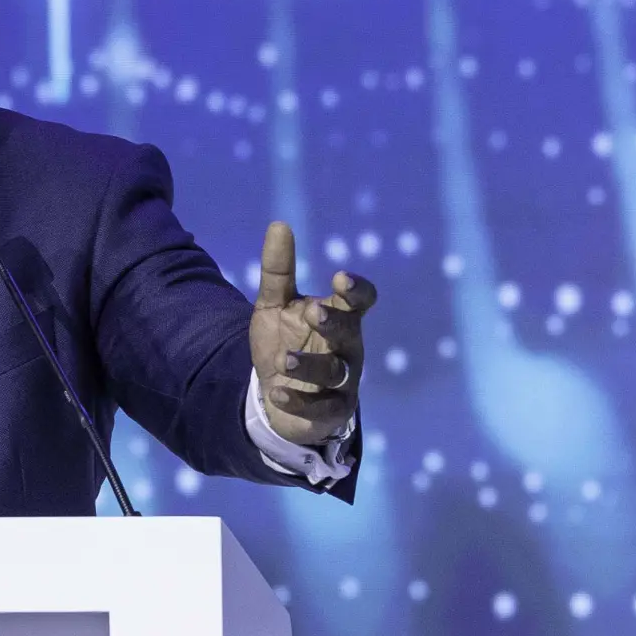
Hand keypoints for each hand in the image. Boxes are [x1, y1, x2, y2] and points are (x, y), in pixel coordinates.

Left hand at [249, 221, 376, 445]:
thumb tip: (279, 224)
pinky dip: (298, 400)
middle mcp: (347, 347)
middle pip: (350, 333)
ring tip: (283, 359)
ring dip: (310, 365)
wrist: (276, 395)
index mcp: (340, 317)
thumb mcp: (274, 305)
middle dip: (334, 323)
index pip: (361, 300)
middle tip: (312, 313)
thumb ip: (278, 270)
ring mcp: (343, 381)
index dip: (356, 290)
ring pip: (335, 372)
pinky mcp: (330, 411)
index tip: (339, 278)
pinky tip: (275, 391)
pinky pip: (319, 407)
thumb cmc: (284, 342)